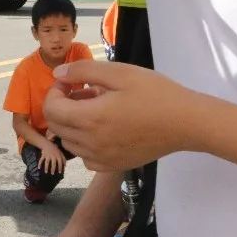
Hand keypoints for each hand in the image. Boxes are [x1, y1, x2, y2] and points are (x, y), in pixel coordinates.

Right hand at [39, 139, 66, 175]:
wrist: (48, 144)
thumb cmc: (55, 149)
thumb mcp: (60, 152)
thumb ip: (63, 159)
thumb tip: (65, 166)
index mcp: (58, 155)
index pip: (60, 163)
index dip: (60, 168)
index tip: (59, 172)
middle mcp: (53, 156)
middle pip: (53, 164)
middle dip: (53, 169)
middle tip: (52, 174)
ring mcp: (48, 155)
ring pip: (47, 162)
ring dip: (46, 168)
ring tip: (46, 172)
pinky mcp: (43, 155)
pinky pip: (41, 160)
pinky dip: (39, 164)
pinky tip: (39, 168)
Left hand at [45, 59, 197, 171]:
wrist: (185, 123)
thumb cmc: (154, 93)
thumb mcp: (119, 72)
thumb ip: (83, 71)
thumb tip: (58, 74)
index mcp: (90, 118)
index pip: (51, 109)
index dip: (54, 91)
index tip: (70, 81)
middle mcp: (91, 143)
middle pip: (56, 126)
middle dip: (61, 105)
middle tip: (82, 90)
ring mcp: (101, 158)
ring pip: (69, 142)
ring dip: (72, 123)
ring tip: (95, 106)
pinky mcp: (113, 166)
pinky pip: (85, 157)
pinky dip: (84, 142)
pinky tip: (103, 129)